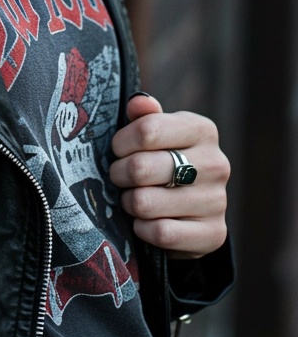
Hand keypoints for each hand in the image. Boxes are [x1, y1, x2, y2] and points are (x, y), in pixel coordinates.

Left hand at [109, 93, 229, 259]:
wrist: (197, 206)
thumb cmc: (169, 158)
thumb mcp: (160, 132)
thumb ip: (146, 115)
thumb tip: (138, 102)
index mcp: (202, 130)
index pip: (147, 130)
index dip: (121, 142)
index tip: (118, 150)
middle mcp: (215, 163)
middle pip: (140, 168)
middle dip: (119, 174)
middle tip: (120, 176)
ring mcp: (217, 201)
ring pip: (145, 203)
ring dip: (129, 203)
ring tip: (133, 198)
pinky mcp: (213, 234)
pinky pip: (160, 233)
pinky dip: (142, 229)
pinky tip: (144, 221)